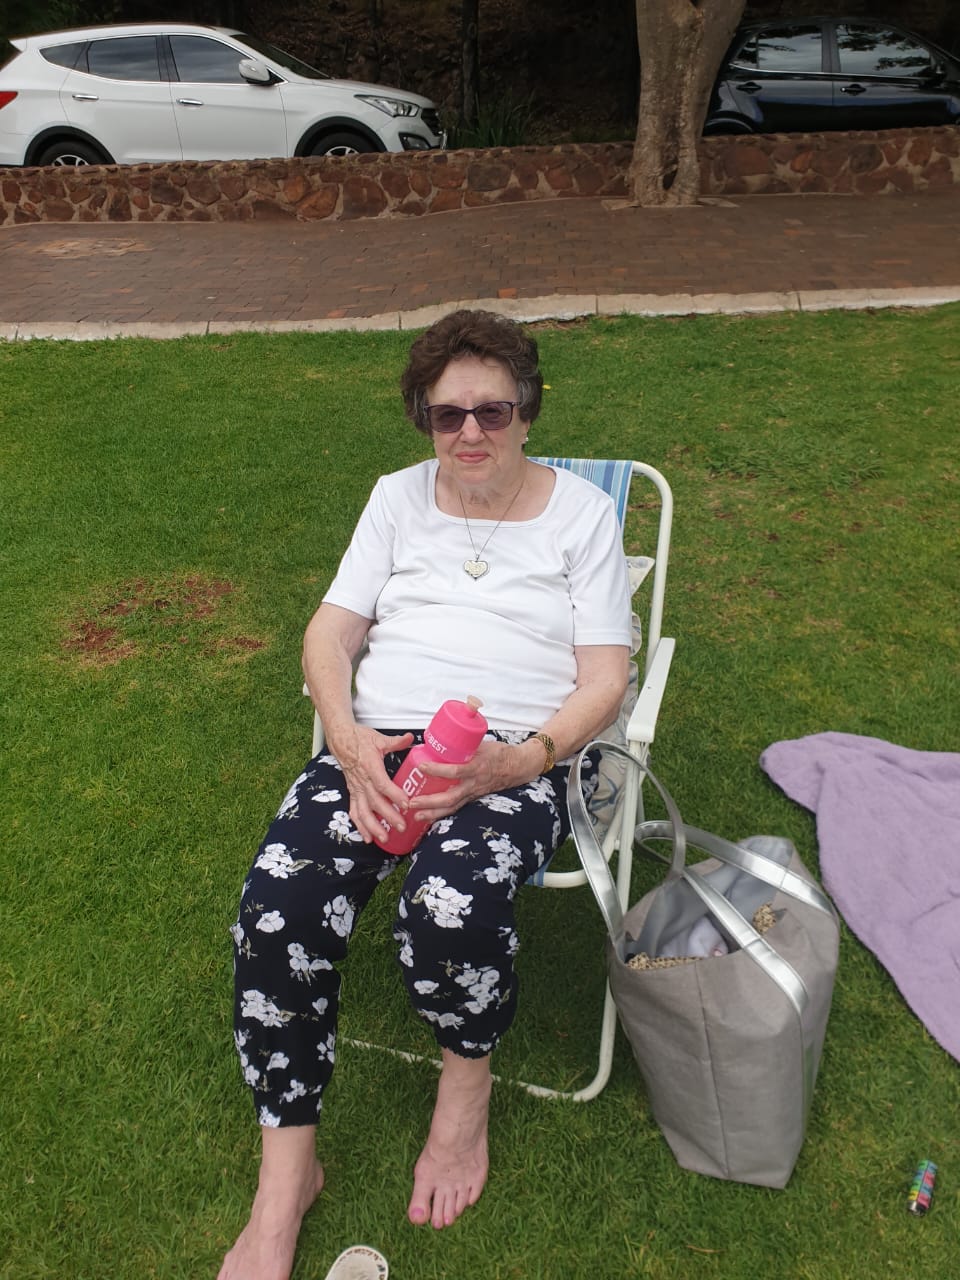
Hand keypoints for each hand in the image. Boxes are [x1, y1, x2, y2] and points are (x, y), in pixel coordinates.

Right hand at [328, 726, 414, 842]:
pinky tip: (368, 837)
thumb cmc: (359, 739)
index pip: (382, 784)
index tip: (406, 803)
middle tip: (401, 826)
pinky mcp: (352, 792)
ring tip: (385, 838)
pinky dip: (360, 826)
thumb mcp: (379, 738)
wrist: (341, 740)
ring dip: (373, 826)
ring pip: (363, 811)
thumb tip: (411, 738)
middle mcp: (362, 780)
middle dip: (388, 816)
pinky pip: (354, 811)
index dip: (394, 795)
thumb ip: (396, 741)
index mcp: (370, 766)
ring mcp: (356, 788)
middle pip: (375, 802)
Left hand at [408, 740, 532, 822]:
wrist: (518, 767)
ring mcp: (473, 793)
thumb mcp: (482, 744)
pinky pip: (456, 807)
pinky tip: (429, 816)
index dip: (437, 770)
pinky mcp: (472, 797)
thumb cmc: (500, 754)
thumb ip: (463, 743)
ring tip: (416, 815)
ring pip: (452, 807)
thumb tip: (442, 736)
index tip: (422, 766)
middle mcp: (474, 784)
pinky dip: (442, 813)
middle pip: (450, 798)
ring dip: (433, 813)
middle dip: (429, 802)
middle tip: (412, 801)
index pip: (455, 771)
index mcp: (477, 768)